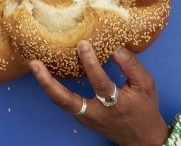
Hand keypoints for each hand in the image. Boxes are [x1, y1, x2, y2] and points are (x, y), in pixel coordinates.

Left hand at [30, 41, 169, 145]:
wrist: (141, 138)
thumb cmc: (144, 108)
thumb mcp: (146, 85)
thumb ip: (131, 65)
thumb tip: (115, 46)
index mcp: (115, 105)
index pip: (101, 83)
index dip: (91, 64)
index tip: (83, 44)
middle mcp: (96, 114)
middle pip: (67, 101)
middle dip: (49, 83)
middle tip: (35, 64)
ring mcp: (85, 118)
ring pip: (61, 103)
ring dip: (46, 85)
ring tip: (34, 65)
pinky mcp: (81, 117)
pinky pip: (64, 102)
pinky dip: (54, 88)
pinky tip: (47, 73)